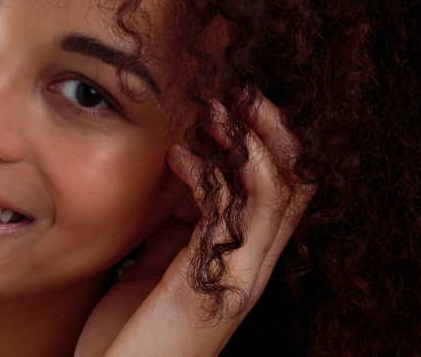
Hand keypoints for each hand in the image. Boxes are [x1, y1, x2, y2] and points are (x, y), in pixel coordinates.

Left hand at [81, 92, 315, 356]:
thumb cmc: (128, 328)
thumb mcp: (154, 267)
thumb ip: (175, 230)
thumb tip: (178, 184)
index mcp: (238, 259)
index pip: (276, 191)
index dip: (266, 144)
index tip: (236, 104)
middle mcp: (250, 268)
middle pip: (291, 186)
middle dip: (271, 133)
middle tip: (245, 92)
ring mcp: (238, 280)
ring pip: (274, 197)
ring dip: (251, 145)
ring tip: (221, 109)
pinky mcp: (215, 290)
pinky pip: (229, 223)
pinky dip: (211, 180)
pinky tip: (183, 157)